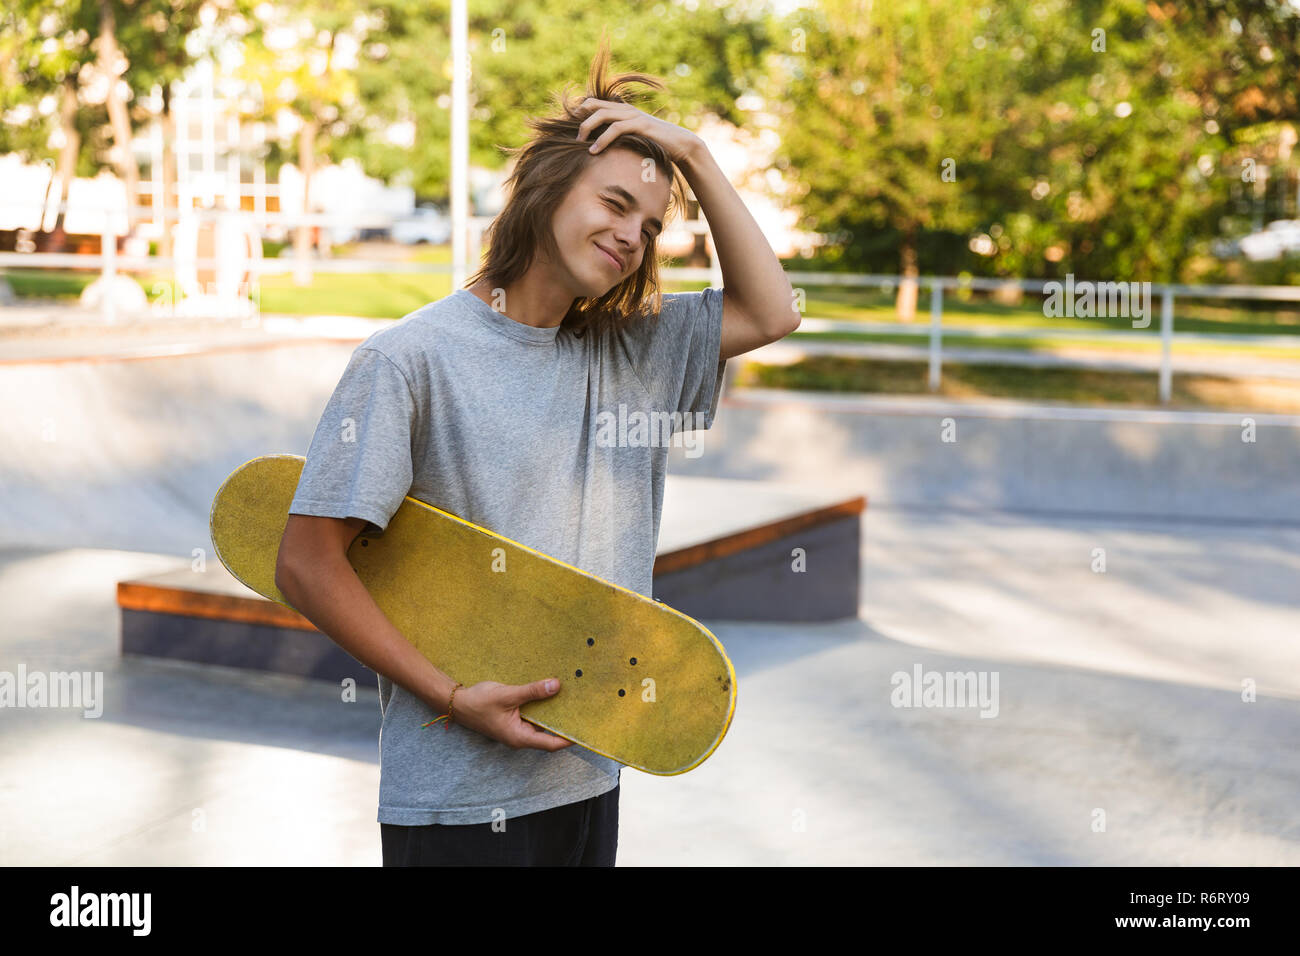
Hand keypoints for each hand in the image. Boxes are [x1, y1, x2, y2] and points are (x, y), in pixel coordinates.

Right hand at [450, 678, 575, 750]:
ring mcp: (517, 729)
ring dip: (553, 713)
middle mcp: (520, 737)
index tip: (585, 731)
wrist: (457, 702)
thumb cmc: (479, 702)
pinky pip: (532, 716)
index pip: (551, 743)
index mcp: (520, 737)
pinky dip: (542, 707)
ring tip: (570, 700)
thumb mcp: (508, 695)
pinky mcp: (513, 720)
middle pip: (548, 734)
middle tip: (582, 711)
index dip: (569, 739)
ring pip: (540, 724)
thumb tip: (556, 686)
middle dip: (564, 723)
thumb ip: (533, 691)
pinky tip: (550, 694)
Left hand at [575, 97, 703, 164]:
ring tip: (580, 143)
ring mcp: (633, 115)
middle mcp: (625, 109)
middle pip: (594, 106)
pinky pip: (616, 128)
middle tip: (573, 138)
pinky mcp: (640, 125)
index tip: (569, 129)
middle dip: (580, 120)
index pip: (593, 103)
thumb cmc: (655, 145)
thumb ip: (618, 138)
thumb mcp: (633, 139)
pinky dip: (603, 139)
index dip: (579, 112)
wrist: (679, 145)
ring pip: (603, 115)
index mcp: (622, 111)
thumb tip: (599, 149)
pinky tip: (594, 151)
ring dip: (588, 128)